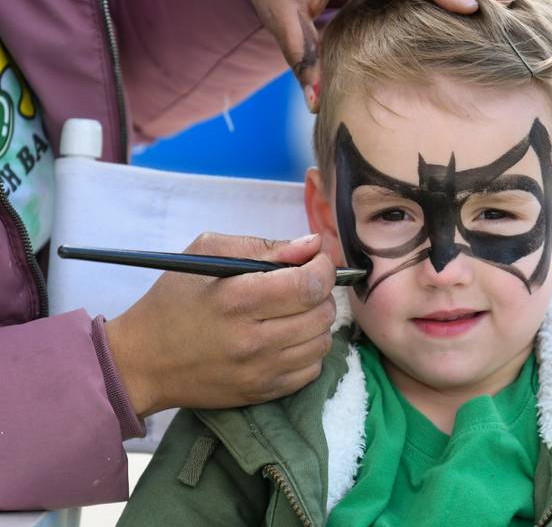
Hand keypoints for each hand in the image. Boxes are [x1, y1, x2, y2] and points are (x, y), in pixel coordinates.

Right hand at [105, 233, 335, 415]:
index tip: (314, 262)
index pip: (309, 285)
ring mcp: (260, 371)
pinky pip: (312, 370)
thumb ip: (263, 246)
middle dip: (320, 293)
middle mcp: (253, 340)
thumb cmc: (173, 301)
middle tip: (300, 286)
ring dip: (316, 322)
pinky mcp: (262, 393)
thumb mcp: (206, 255)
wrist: (142, 362)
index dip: (322, 268)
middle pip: (321, 313)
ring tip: (292, 312)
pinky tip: (286, 338)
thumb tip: (311, 245)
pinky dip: (307, 351)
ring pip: (322, 342)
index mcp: (238, 299)